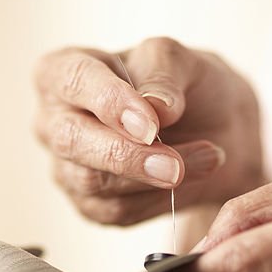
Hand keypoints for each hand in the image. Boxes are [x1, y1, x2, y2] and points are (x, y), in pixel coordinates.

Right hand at [34, 37, 262, 224]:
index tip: (152, 123)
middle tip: (175, 164)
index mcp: (63, 71)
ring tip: (208, 159)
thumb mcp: (184, 61)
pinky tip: (191, 178)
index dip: (110, 102)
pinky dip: (159, 199)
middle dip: (126, 154)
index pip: (73, 80)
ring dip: (151, 178)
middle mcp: (54, 121)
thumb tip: (155, 106)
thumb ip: (164, 72)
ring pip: (93, 182)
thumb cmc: (187, 85)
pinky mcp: (89, 203)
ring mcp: (67, 166)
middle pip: (71, 140)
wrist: (218, 130)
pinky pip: (116, 210)